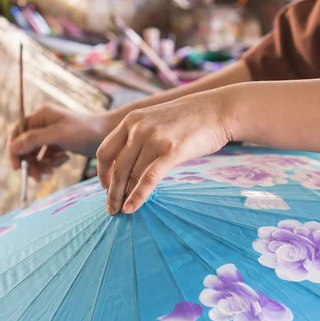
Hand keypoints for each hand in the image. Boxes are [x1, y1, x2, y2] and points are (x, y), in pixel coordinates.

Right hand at [8, 103, 109, 180]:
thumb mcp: (58, 135)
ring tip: (54, 169)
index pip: (17, 133)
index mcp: (40, 116)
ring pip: (36, 154)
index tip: (18, 168)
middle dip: (31, 162)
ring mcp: (51, 134)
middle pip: (25, 146)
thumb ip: (34, 140)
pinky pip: (48, 157)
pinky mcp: (59, 144)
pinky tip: (65, 159)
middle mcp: (43, 123)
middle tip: (38, 177)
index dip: (14, 150)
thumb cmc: (85, 131)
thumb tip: (13, 147)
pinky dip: (53, 162)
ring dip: (43, 164)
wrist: (108, 134)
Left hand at [97, 89, 230, 214]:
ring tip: (121, 211)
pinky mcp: (172, 152)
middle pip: (117, 167)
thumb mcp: (156, 120)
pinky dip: (138, 196)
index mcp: (132, 120)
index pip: (105, 150)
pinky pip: (149, 179)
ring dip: (123, 196)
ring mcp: (155, 140)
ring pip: (131, 175)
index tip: (106, 185)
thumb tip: (129, 162)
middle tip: (110, 208)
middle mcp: (139, 129)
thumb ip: (140, 136)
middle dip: (111, 191)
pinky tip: (131, 207)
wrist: (217, 110)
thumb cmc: (189, 118)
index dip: (102, 172)